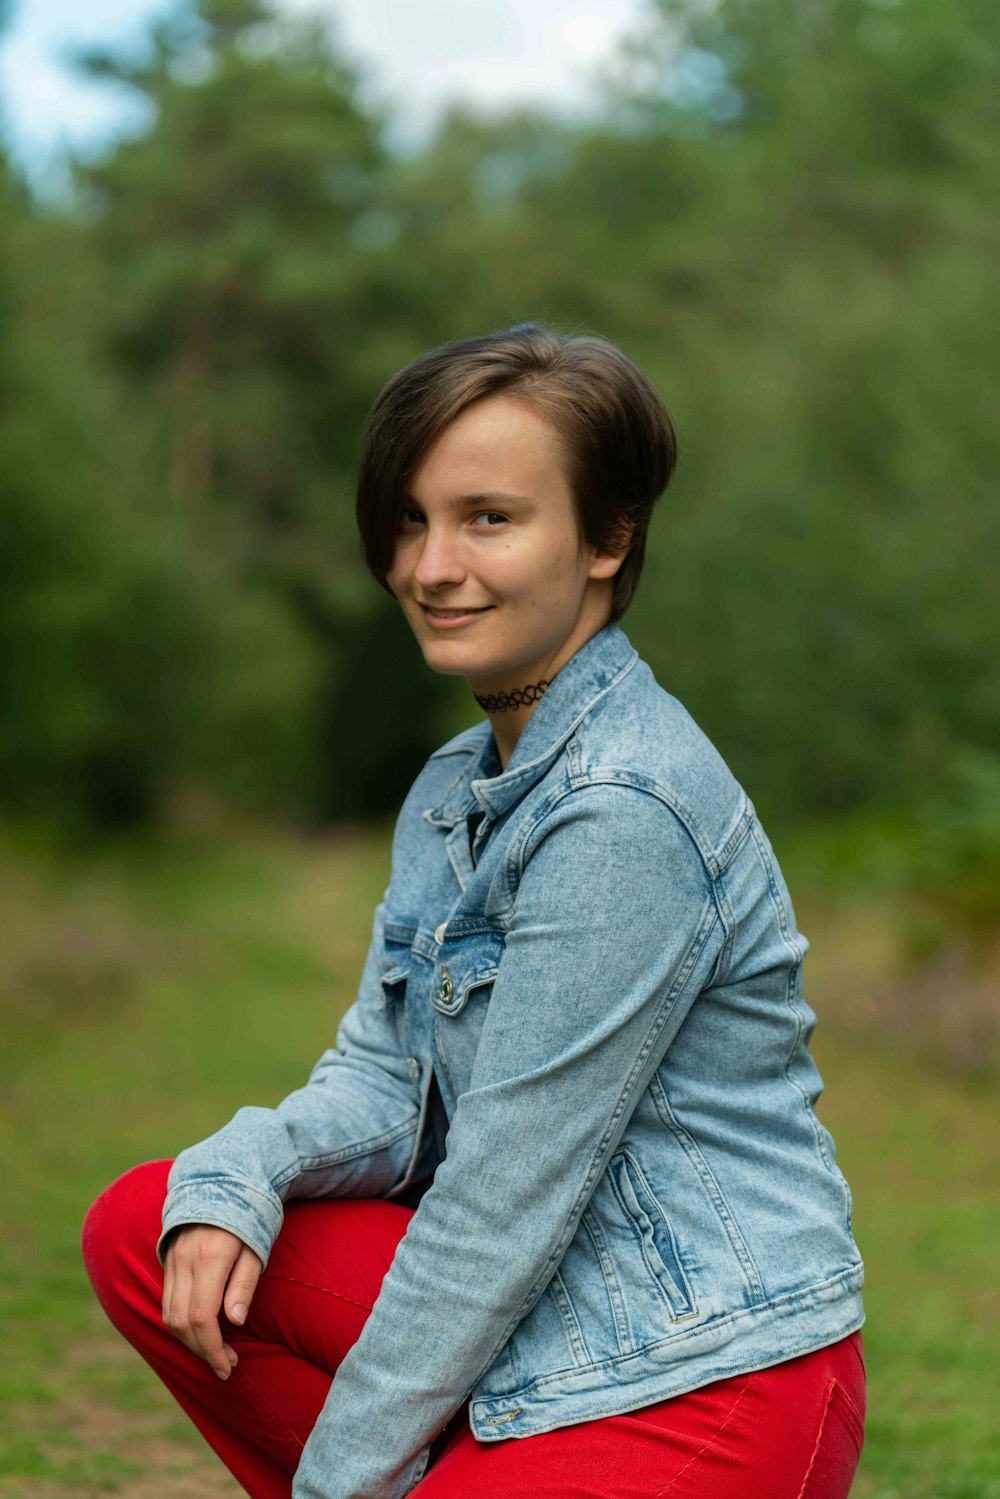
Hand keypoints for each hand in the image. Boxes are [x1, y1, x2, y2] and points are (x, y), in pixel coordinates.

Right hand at [162, 1224, 262, 1380]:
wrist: (223, 1180)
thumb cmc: (251, 1215)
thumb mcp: (257, 1248)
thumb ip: (244, 1285)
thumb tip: (235, 1323)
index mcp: (211, 1258)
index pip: (203, 1318)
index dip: (213, 1350)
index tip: (228, 1368)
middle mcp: (185, 1260)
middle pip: (182, 1322)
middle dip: (202, 1351)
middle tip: (226, 1365)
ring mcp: (173, 1259)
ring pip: (169, 1314)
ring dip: (189, 1341)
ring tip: (215, 1351)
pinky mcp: (168, 1259)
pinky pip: (168, 1300)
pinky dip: (181, 1322)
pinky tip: (201, 1330)